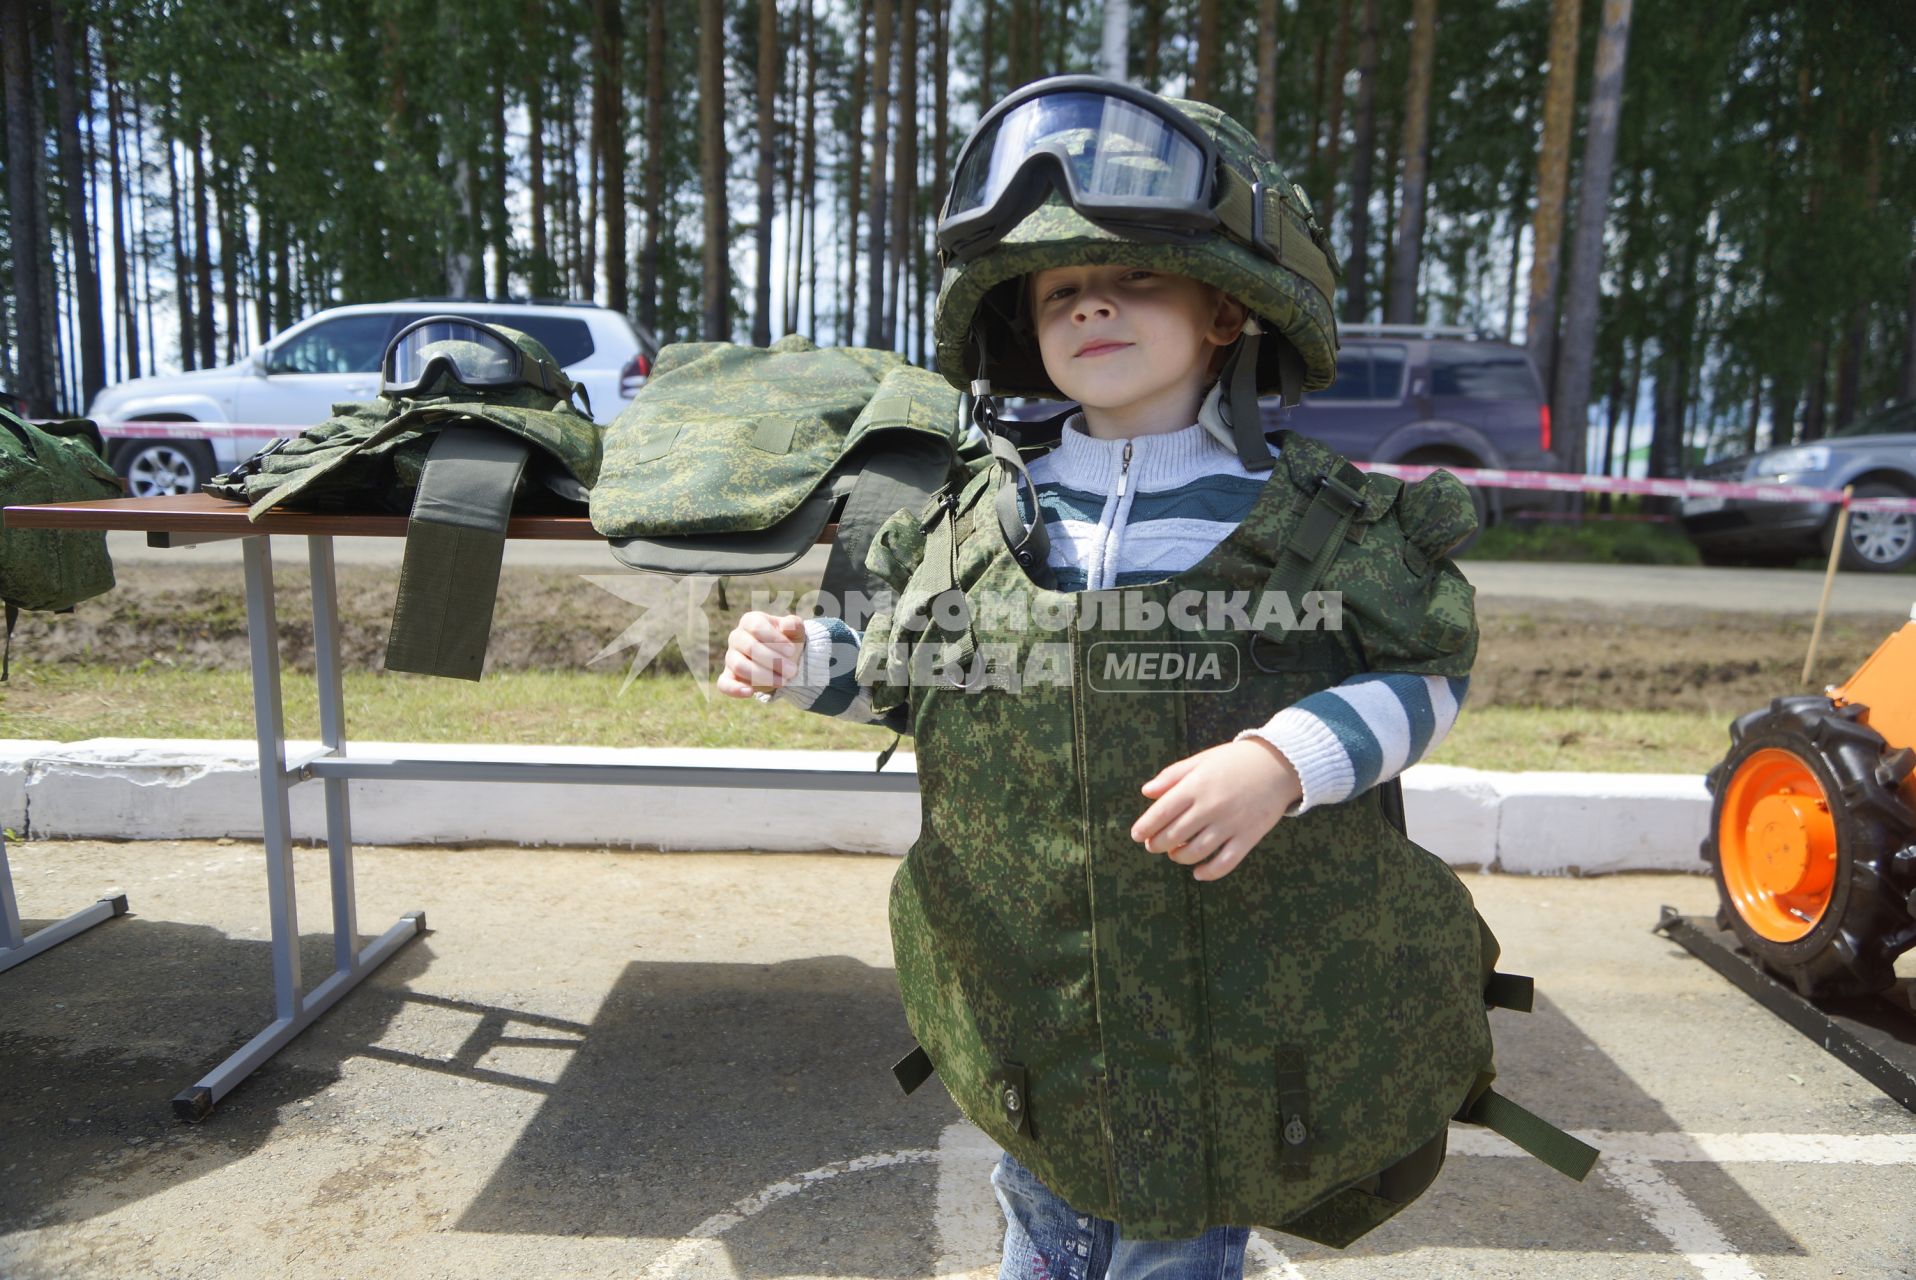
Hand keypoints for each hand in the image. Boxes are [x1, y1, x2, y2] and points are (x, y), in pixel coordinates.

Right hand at [716, 612, 807, 698]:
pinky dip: (734, 689)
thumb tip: (787, 625)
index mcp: (750, 621)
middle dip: (774, 660)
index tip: (791, 651)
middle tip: (792, 670)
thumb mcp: (795, 632)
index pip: (757, 627)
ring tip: (783, 681)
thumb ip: (793, 625)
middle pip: (750, 647)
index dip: (775, 639)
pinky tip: (750, 692)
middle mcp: (736, 637)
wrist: (786, 662)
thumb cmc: (788, 642)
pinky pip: (724, 684)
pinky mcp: (729, 676)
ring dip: (763, 675)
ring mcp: (730, 657)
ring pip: (739, 666)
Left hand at [1130, 739, 1302, 880]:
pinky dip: (1208, 872)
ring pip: (1196, 852)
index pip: (1161, 813)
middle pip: (1174, 835)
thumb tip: (1146, 792)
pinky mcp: (1249, 837)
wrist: (1279, 765)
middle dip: (1157, 844)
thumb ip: (1172, 775)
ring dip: (1179, 857)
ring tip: (1174, 853)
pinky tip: (1198, 872)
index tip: (1137, 835)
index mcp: (1196, 786)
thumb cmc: (1234, 761)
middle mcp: (1211, 806)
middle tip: (1153, 845)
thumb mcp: (1201, 761)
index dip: (1145, 827)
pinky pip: (1225, 863)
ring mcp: (1231, 823)